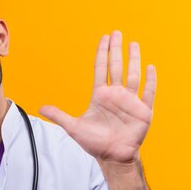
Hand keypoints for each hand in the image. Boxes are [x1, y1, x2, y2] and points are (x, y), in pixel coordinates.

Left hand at [39, 31, 155, 163]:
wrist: (112, 156)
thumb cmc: (94, 142)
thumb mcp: (73, 127)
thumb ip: (59, 116)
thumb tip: (40, 108)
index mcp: (101, 96)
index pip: (101, 69)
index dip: (102, 53)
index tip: (104, 38)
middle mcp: (116, 95)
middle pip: (116, 67)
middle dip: (116, 49)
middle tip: (117, 33)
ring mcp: (130, 102)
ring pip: (133, 75)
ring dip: (133, 60)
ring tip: (133, 44)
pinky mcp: (143, 111)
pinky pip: (148, 92)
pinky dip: (150, 80)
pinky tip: (150, 67)